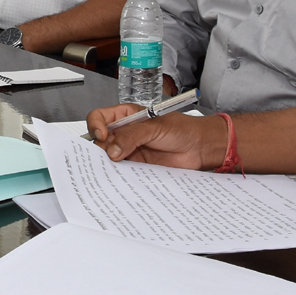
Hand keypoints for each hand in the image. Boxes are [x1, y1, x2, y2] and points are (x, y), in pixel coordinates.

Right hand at [86, 105, 217, 169]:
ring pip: (108, 158)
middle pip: (99, 140)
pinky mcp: (136, 167)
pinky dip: (118, 175)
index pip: (99, 118)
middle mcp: (124, 134)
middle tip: (105, 157)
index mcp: (125, 117)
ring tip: (112, 168)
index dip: (96, 126)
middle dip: (98, 149)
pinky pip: (121, 172)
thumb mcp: (155, 126)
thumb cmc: (182, 129)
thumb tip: (112, 150)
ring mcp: (129, 151)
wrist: (200, 147)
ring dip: (107, 164)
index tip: (102, 136)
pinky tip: (121, 177)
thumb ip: (132, 136)